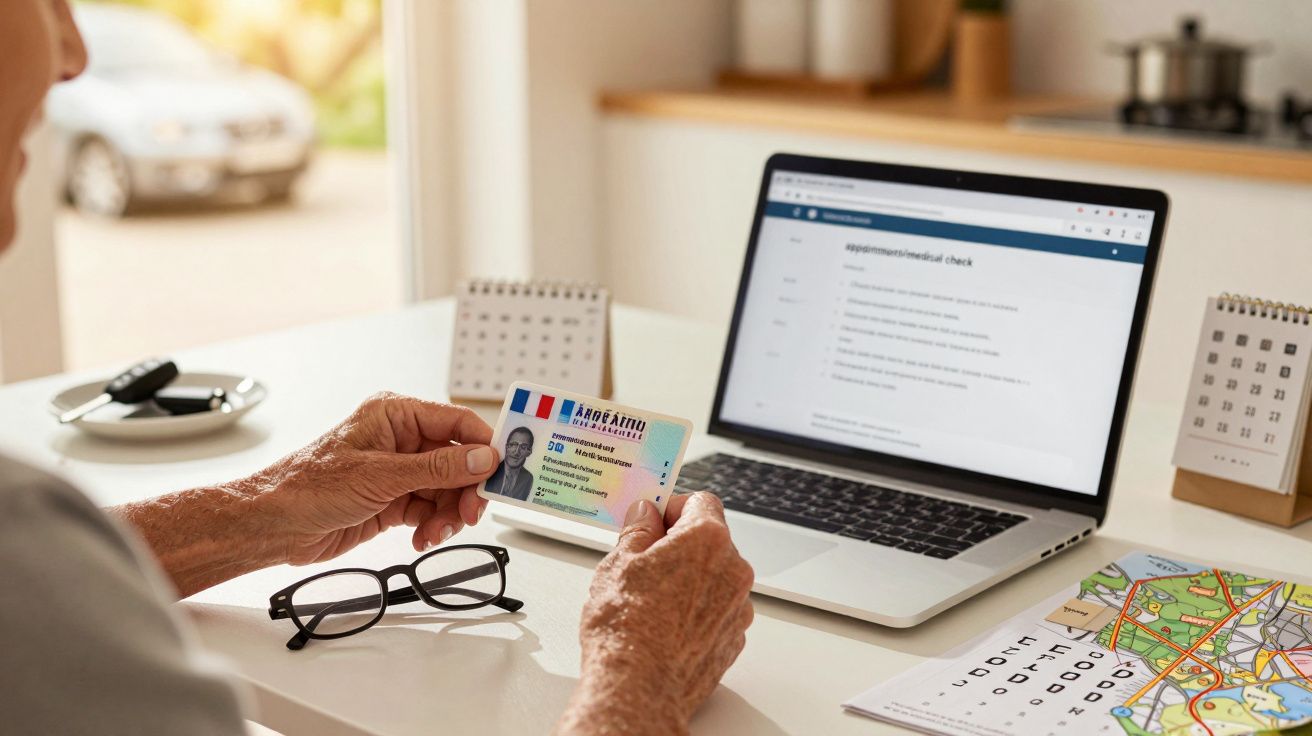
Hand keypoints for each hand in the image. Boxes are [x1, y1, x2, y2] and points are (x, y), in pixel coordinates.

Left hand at [253, 392, 498, 563]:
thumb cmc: (308, 486)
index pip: (457, 422)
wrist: (273, 525)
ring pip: (447, 490)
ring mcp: (398, 471)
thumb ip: (437, 468)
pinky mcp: (392, 500)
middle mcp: (400, 440)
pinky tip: (423, 537)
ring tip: (436, 532)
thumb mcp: (381, 475)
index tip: (502, 471)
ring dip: (449, 514)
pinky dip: (433, 525)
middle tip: (471, 513)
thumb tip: (482, 458)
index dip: (483, 446)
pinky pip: (430, 510)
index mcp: (396, 415)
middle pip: (458, 461)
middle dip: (466, 489)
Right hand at [557, 493, 754, 734]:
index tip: (653, 519)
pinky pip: (717, 610)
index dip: (674, 507)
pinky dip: (697, 611)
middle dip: (680, 545)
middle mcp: (733, 570)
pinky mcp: (734, 638)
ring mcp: (738, 608)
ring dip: (690, 579)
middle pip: (711, 540)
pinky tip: (665, 624)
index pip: (701, 502)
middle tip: (644, 561)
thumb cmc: (627, 628)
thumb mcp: (619, 563)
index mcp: (707, 540)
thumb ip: (638, 530)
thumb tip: (645, 515)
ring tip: (650, 600)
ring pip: (715, 577)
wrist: (638, 689)